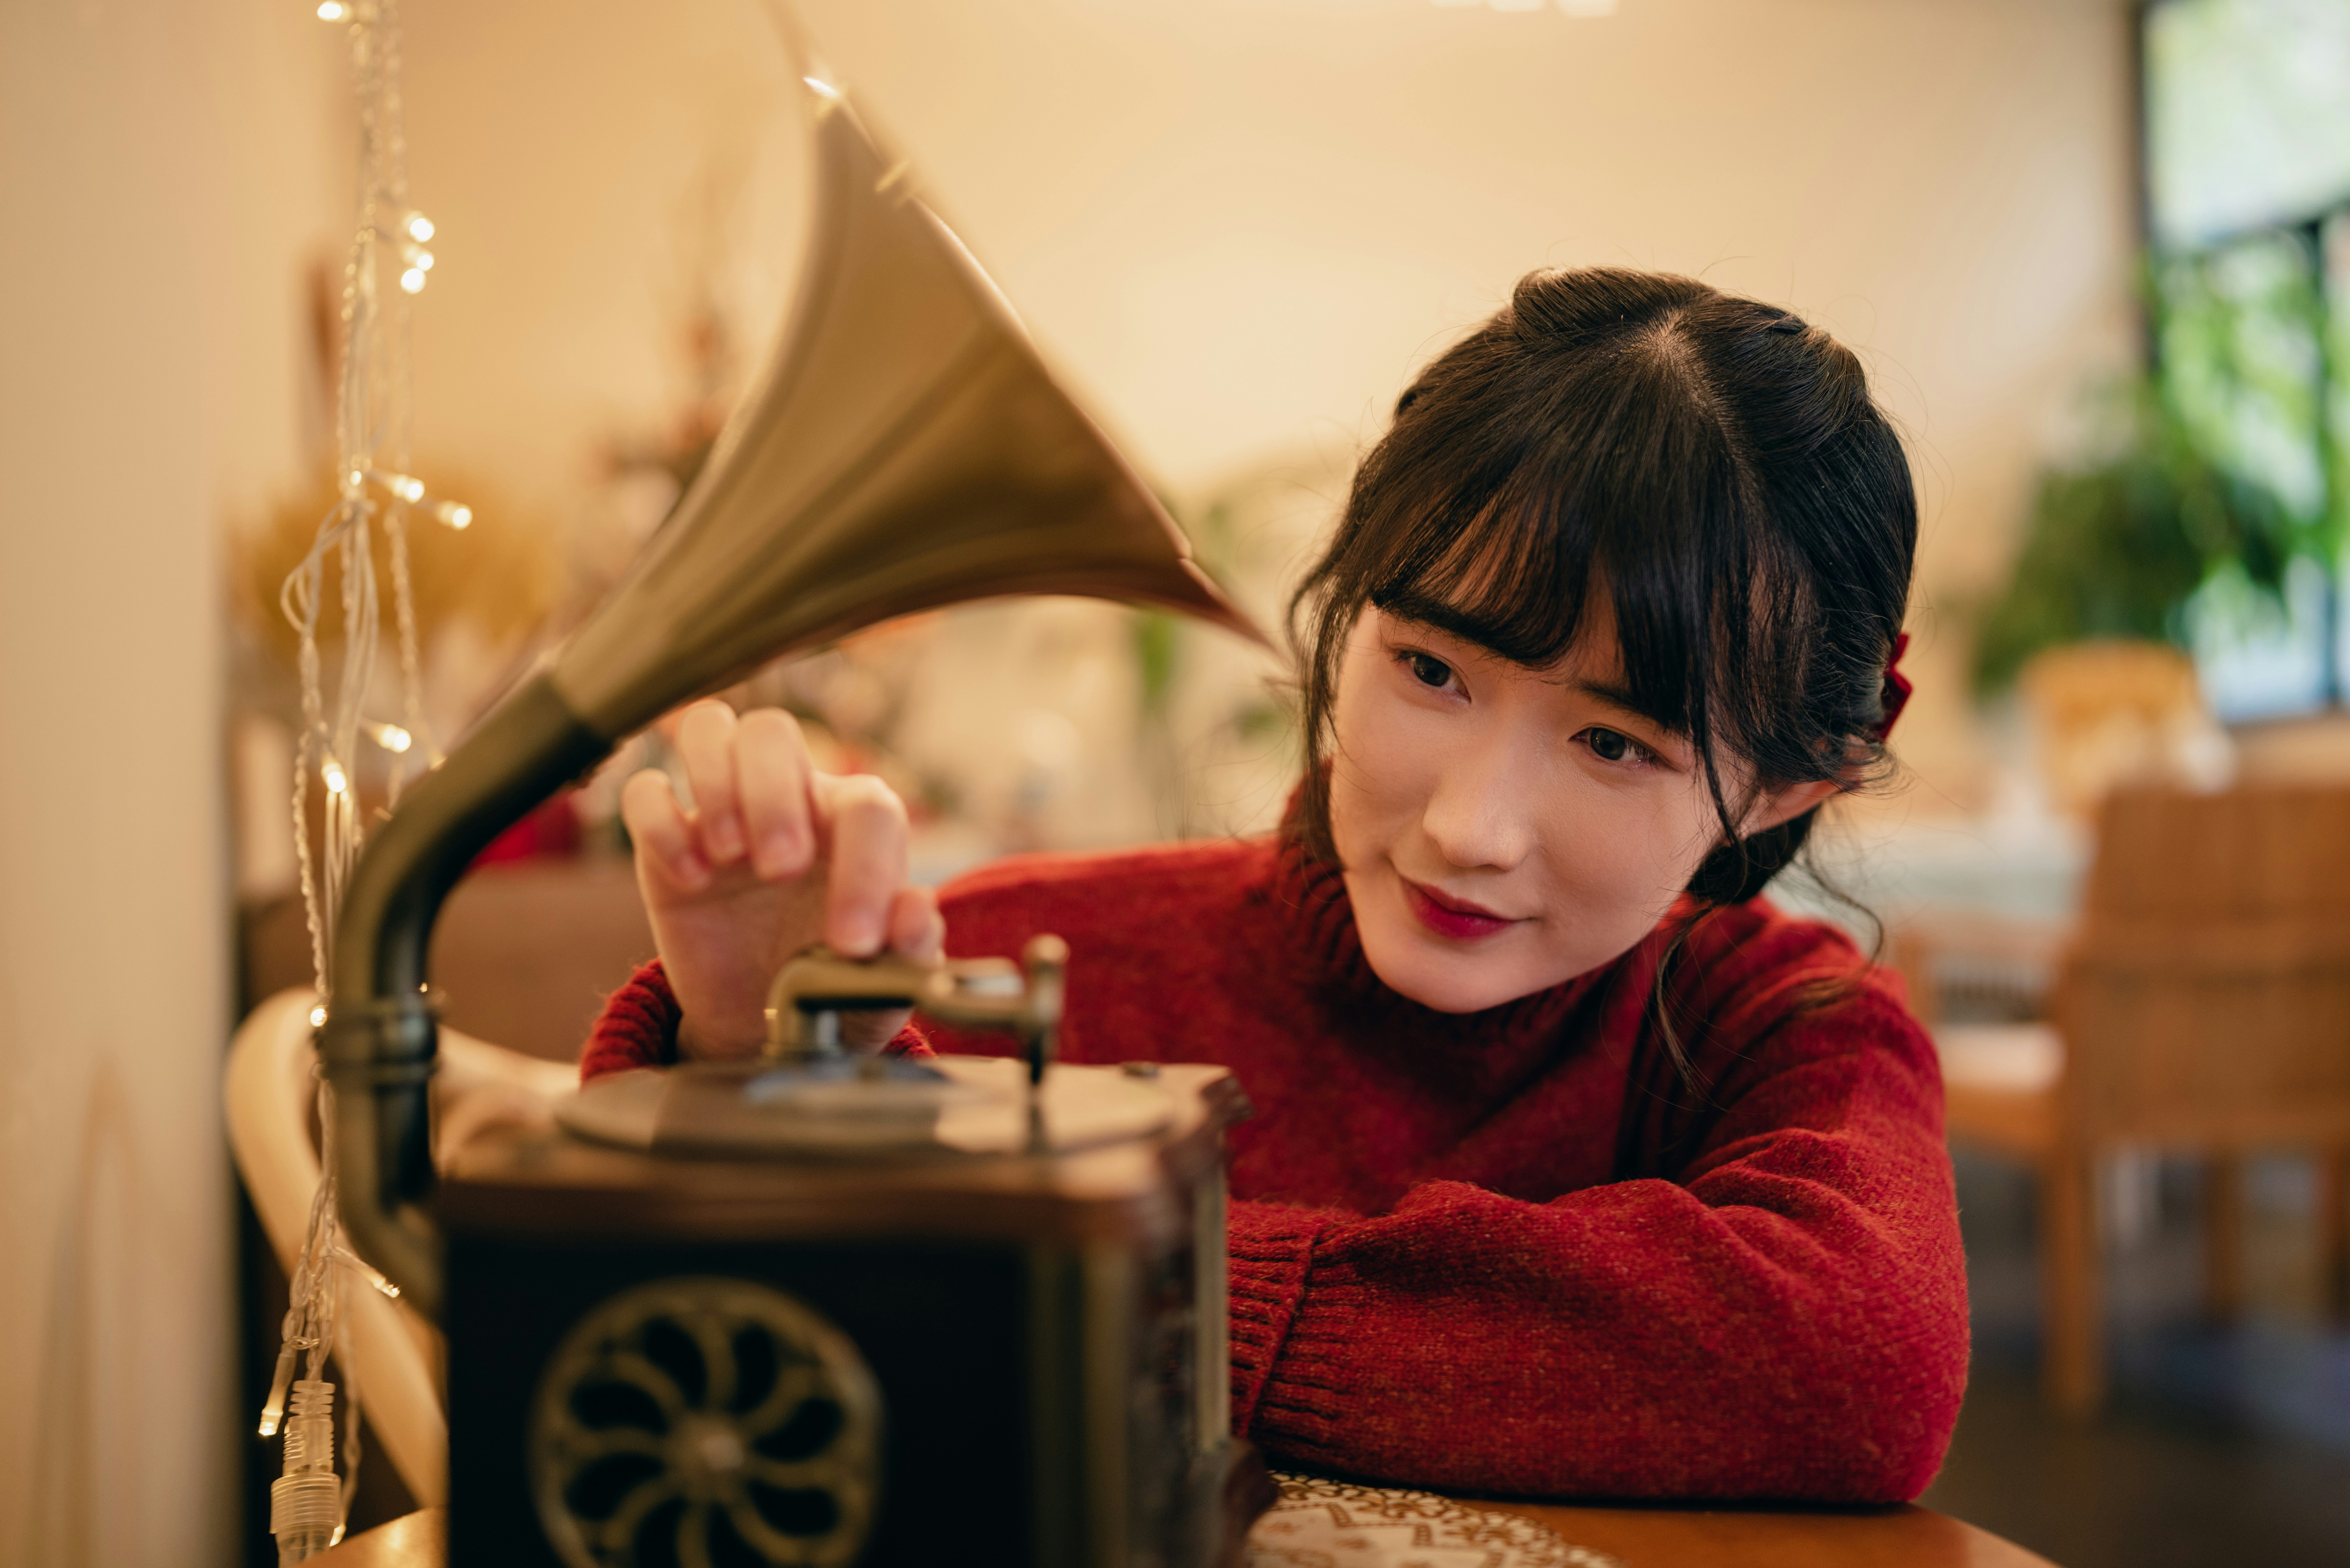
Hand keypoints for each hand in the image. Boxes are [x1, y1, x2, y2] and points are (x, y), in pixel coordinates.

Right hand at [620, 700, 943, 1058]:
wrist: (758, 1021)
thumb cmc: (826, 984)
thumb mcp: (876, 987)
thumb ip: (907, 951)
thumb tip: (916, 910)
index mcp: (852, 827)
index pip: (867, 807)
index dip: (866, 867)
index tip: (850, 942)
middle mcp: (789, 800)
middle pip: (773, 730)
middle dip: (773, 796)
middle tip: (779, 870)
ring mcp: (722, 812)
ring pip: (709, 728)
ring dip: (716, 785)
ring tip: (728, 856)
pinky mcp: (665, 839)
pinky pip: (645, 790)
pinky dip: (659, 826)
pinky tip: (690, 879)